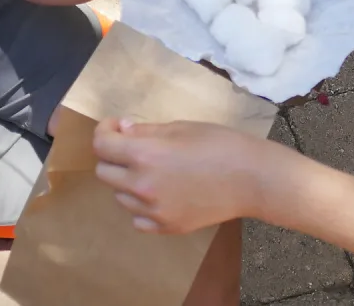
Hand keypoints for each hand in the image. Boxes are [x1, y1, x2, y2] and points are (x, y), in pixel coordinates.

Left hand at [93, 118, 273, 232]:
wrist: (251, 179)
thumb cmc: (220, 144)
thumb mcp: (181, 128)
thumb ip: (146, 131)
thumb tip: (122, 130)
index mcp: (145, 155)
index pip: (102, 145)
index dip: (104, 131)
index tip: (115, 127)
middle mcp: (142, 186)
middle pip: (104, 172)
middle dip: (113, 155)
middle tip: (134, 146)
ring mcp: (153, 211)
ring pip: (119, 196)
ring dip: (127, 181)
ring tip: (153, 170)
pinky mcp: (166, 227)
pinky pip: (137, 218)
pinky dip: (141, 205)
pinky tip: (161, 193)